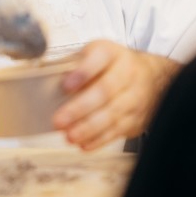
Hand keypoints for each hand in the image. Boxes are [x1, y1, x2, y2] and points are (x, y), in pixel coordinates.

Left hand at [51, 41, 179, 149]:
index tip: (65, 86)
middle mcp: (127, 73)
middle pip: (105, 91)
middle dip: (80, 108)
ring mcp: (134, 97)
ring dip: (88, 128)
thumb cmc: (112, 66)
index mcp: (111, 53)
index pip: (99, 58)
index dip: (82, 73)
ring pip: (112, 114)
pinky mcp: (136, 118)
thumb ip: (73, 66)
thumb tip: (45, 82)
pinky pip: (117, 131)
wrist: (150, 76)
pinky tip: (84, 143)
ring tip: (69, 135)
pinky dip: (99, 139)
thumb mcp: (94, 55)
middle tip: (59, 120)